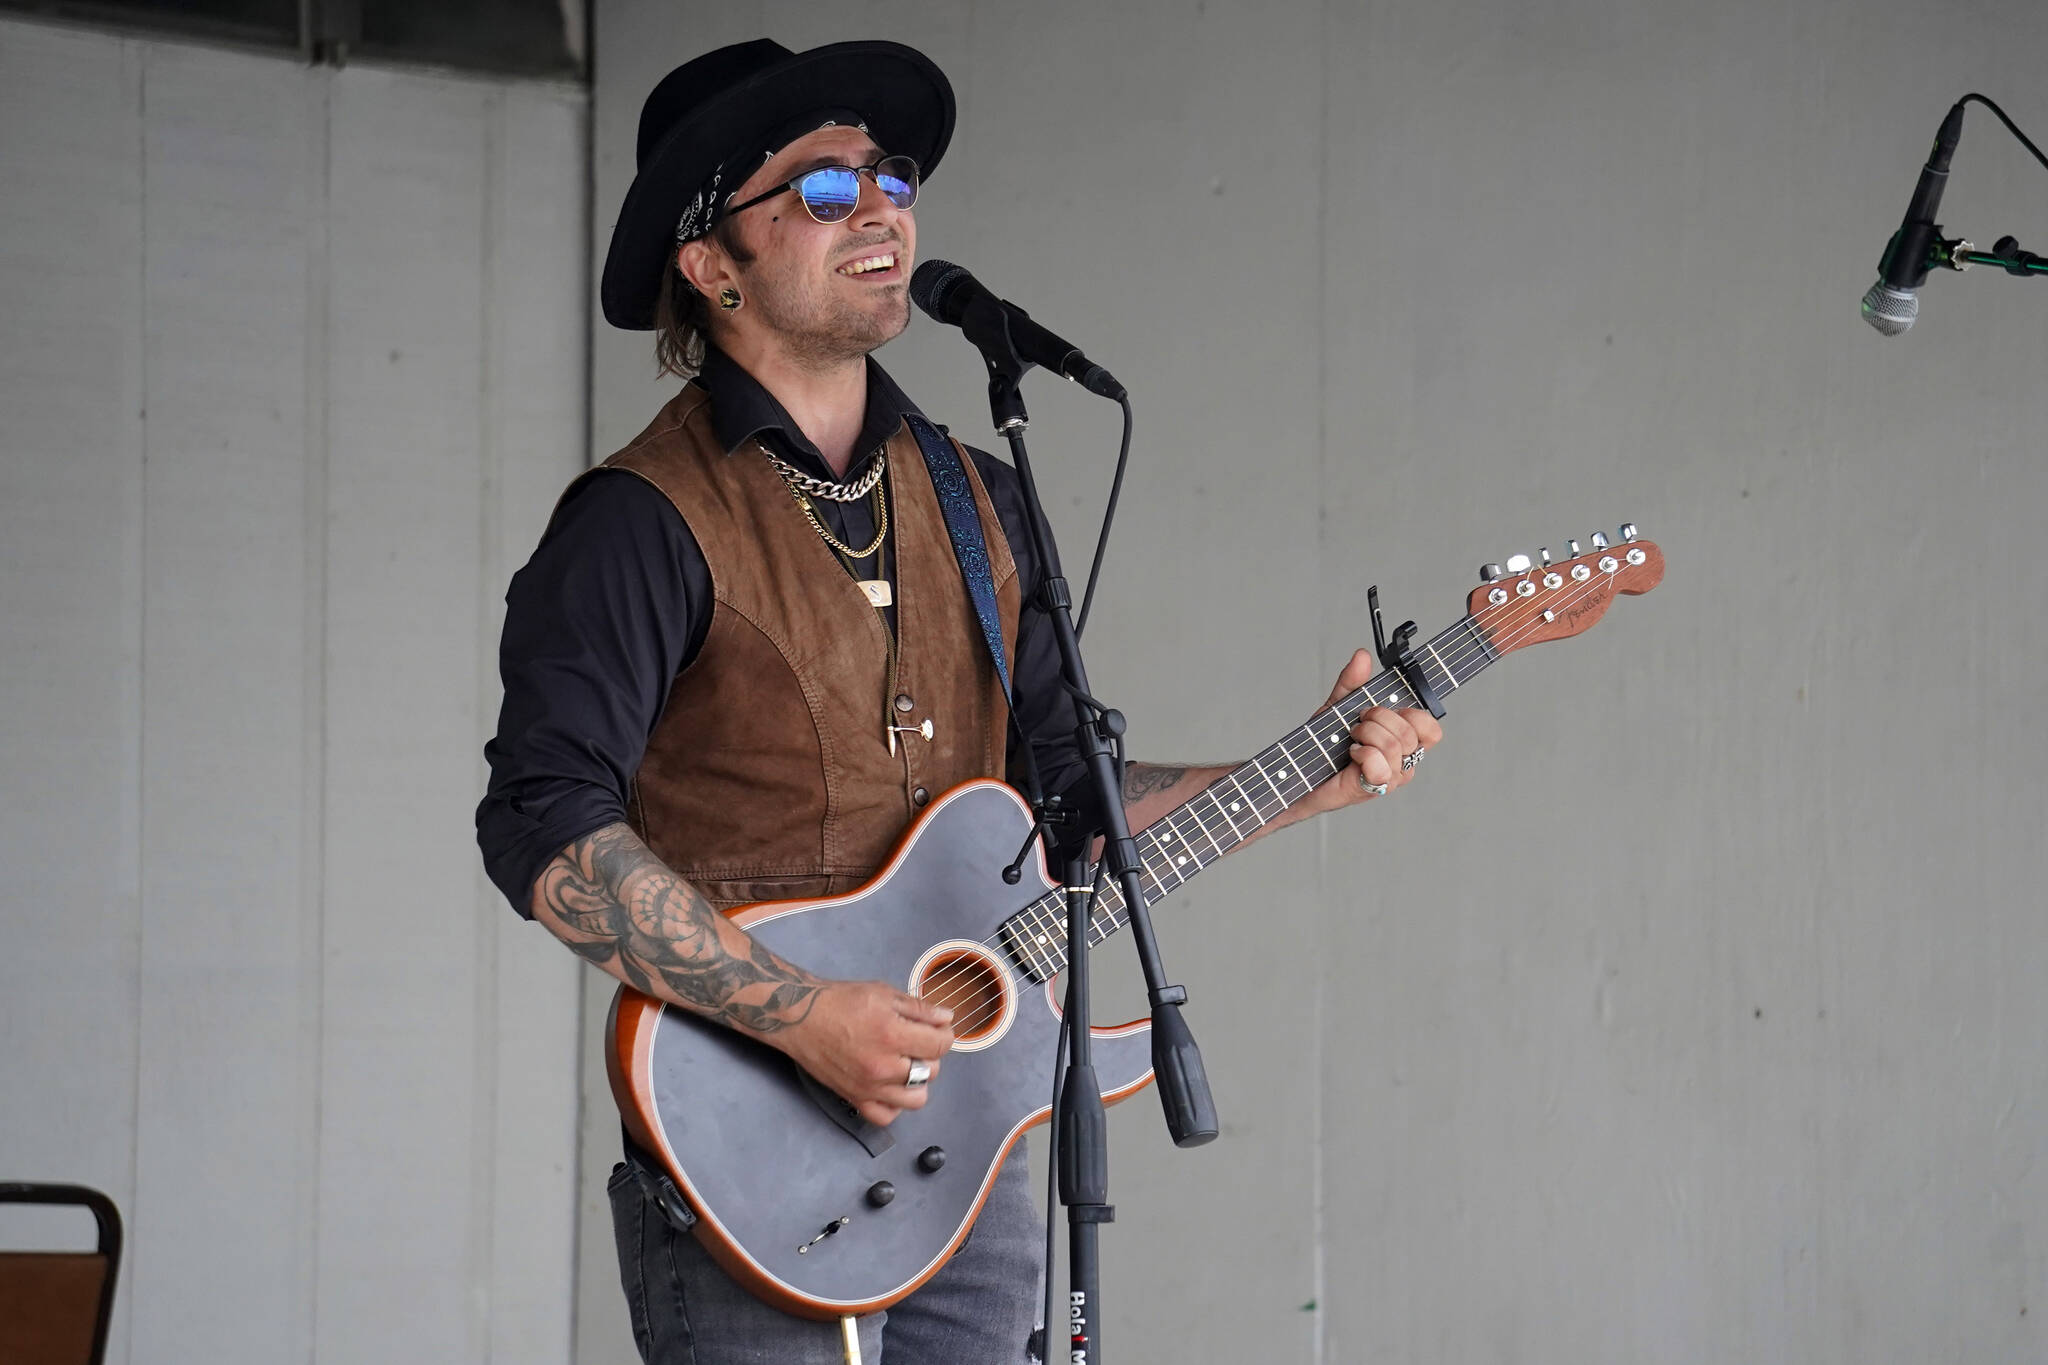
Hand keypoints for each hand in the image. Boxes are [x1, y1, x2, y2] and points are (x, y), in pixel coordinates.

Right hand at [768, 979, 953, 1125]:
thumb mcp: (884, 993)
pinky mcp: (854, 1098)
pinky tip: (891, 1086)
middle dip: (929, 1054)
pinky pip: (887, 1116)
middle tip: (916, 1041)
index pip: (941, 1045)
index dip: (945, 1034)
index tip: (938, 1029)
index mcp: (893, 1035)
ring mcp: (869, 1087)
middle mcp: (883, 1066)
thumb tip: (947, 1018)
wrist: (801, 1017)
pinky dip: (894, 1105)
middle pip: (932, 1071)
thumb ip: (920, 1008)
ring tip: (905, 1064)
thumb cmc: (840, 1002)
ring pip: (916, 1099)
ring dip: (917, 1082)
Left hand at [1304, 648, 1443, 811]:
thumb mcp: (1338, 707)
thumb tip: (1362, 656)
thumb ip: (1352, 682)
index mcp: (1403, 741)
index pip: (1431, 728)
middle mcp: (1403, 761)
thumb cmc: (1326, 746)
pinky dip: (1363, 754)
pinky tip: (1352, 754)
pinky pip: (1381, 768)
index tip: (1381, 708)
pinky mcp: (1374, 788)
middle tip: (1359, 722)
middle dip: (1379, 718)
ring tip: (1352, 738)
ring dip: (1367, 734)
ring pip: (1394, 746)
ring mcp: (1391, 777)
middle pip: (1410, 733)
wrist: (1301, 773)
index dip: (1412, 714)